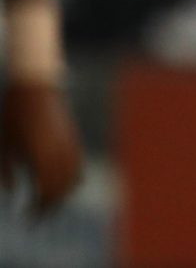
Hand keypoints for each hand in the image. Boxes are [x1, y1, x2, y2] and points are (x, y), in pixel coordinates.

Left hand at [0, 82, 81, 214]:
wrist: (35, 88)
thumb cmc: (13, 115)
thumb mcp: (3, 145)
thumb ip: (5, 172)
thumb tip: (11, 194)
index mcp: (40, 158)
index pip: (45, 193)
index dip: (37, 209)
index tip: (27, 217)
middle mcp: (59, 155)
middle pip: (61, 190)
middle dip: (50, 206)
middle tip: (37, 215)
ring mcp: (70, 147)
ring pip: (74, 180)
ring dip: (62, 194)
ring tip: (49, 202)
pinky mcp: (74, 140)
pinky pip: (79, 166)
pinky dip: (72, 180)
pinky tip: (60, 183)